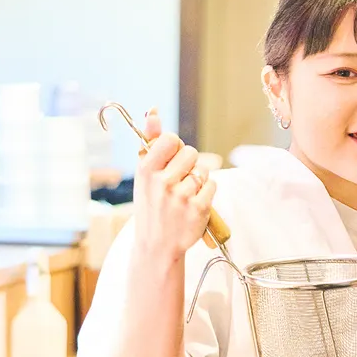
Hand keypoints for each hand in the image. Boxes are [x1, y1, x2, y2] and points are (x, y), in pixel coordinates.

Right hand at [133, 109, 215, 263]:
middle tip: (178, 180)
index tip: (170, 158)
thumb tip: (153, 111)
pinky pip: (212, 185)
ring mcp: (181, 197)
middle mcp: (162, 182)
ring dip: (198, 179)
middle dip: (188, 163)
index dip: (174, 146)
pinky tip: (194, 203)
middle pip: (191, 152)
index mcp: (146, 171)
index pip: (170, 139)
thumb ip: (150, 142)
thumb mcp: (144, 175)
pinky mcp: (199, 209)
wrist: (157, 246)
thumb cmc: (151, 205)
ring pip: (203, 169)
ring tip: (184, 194)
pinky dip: (207, 192)